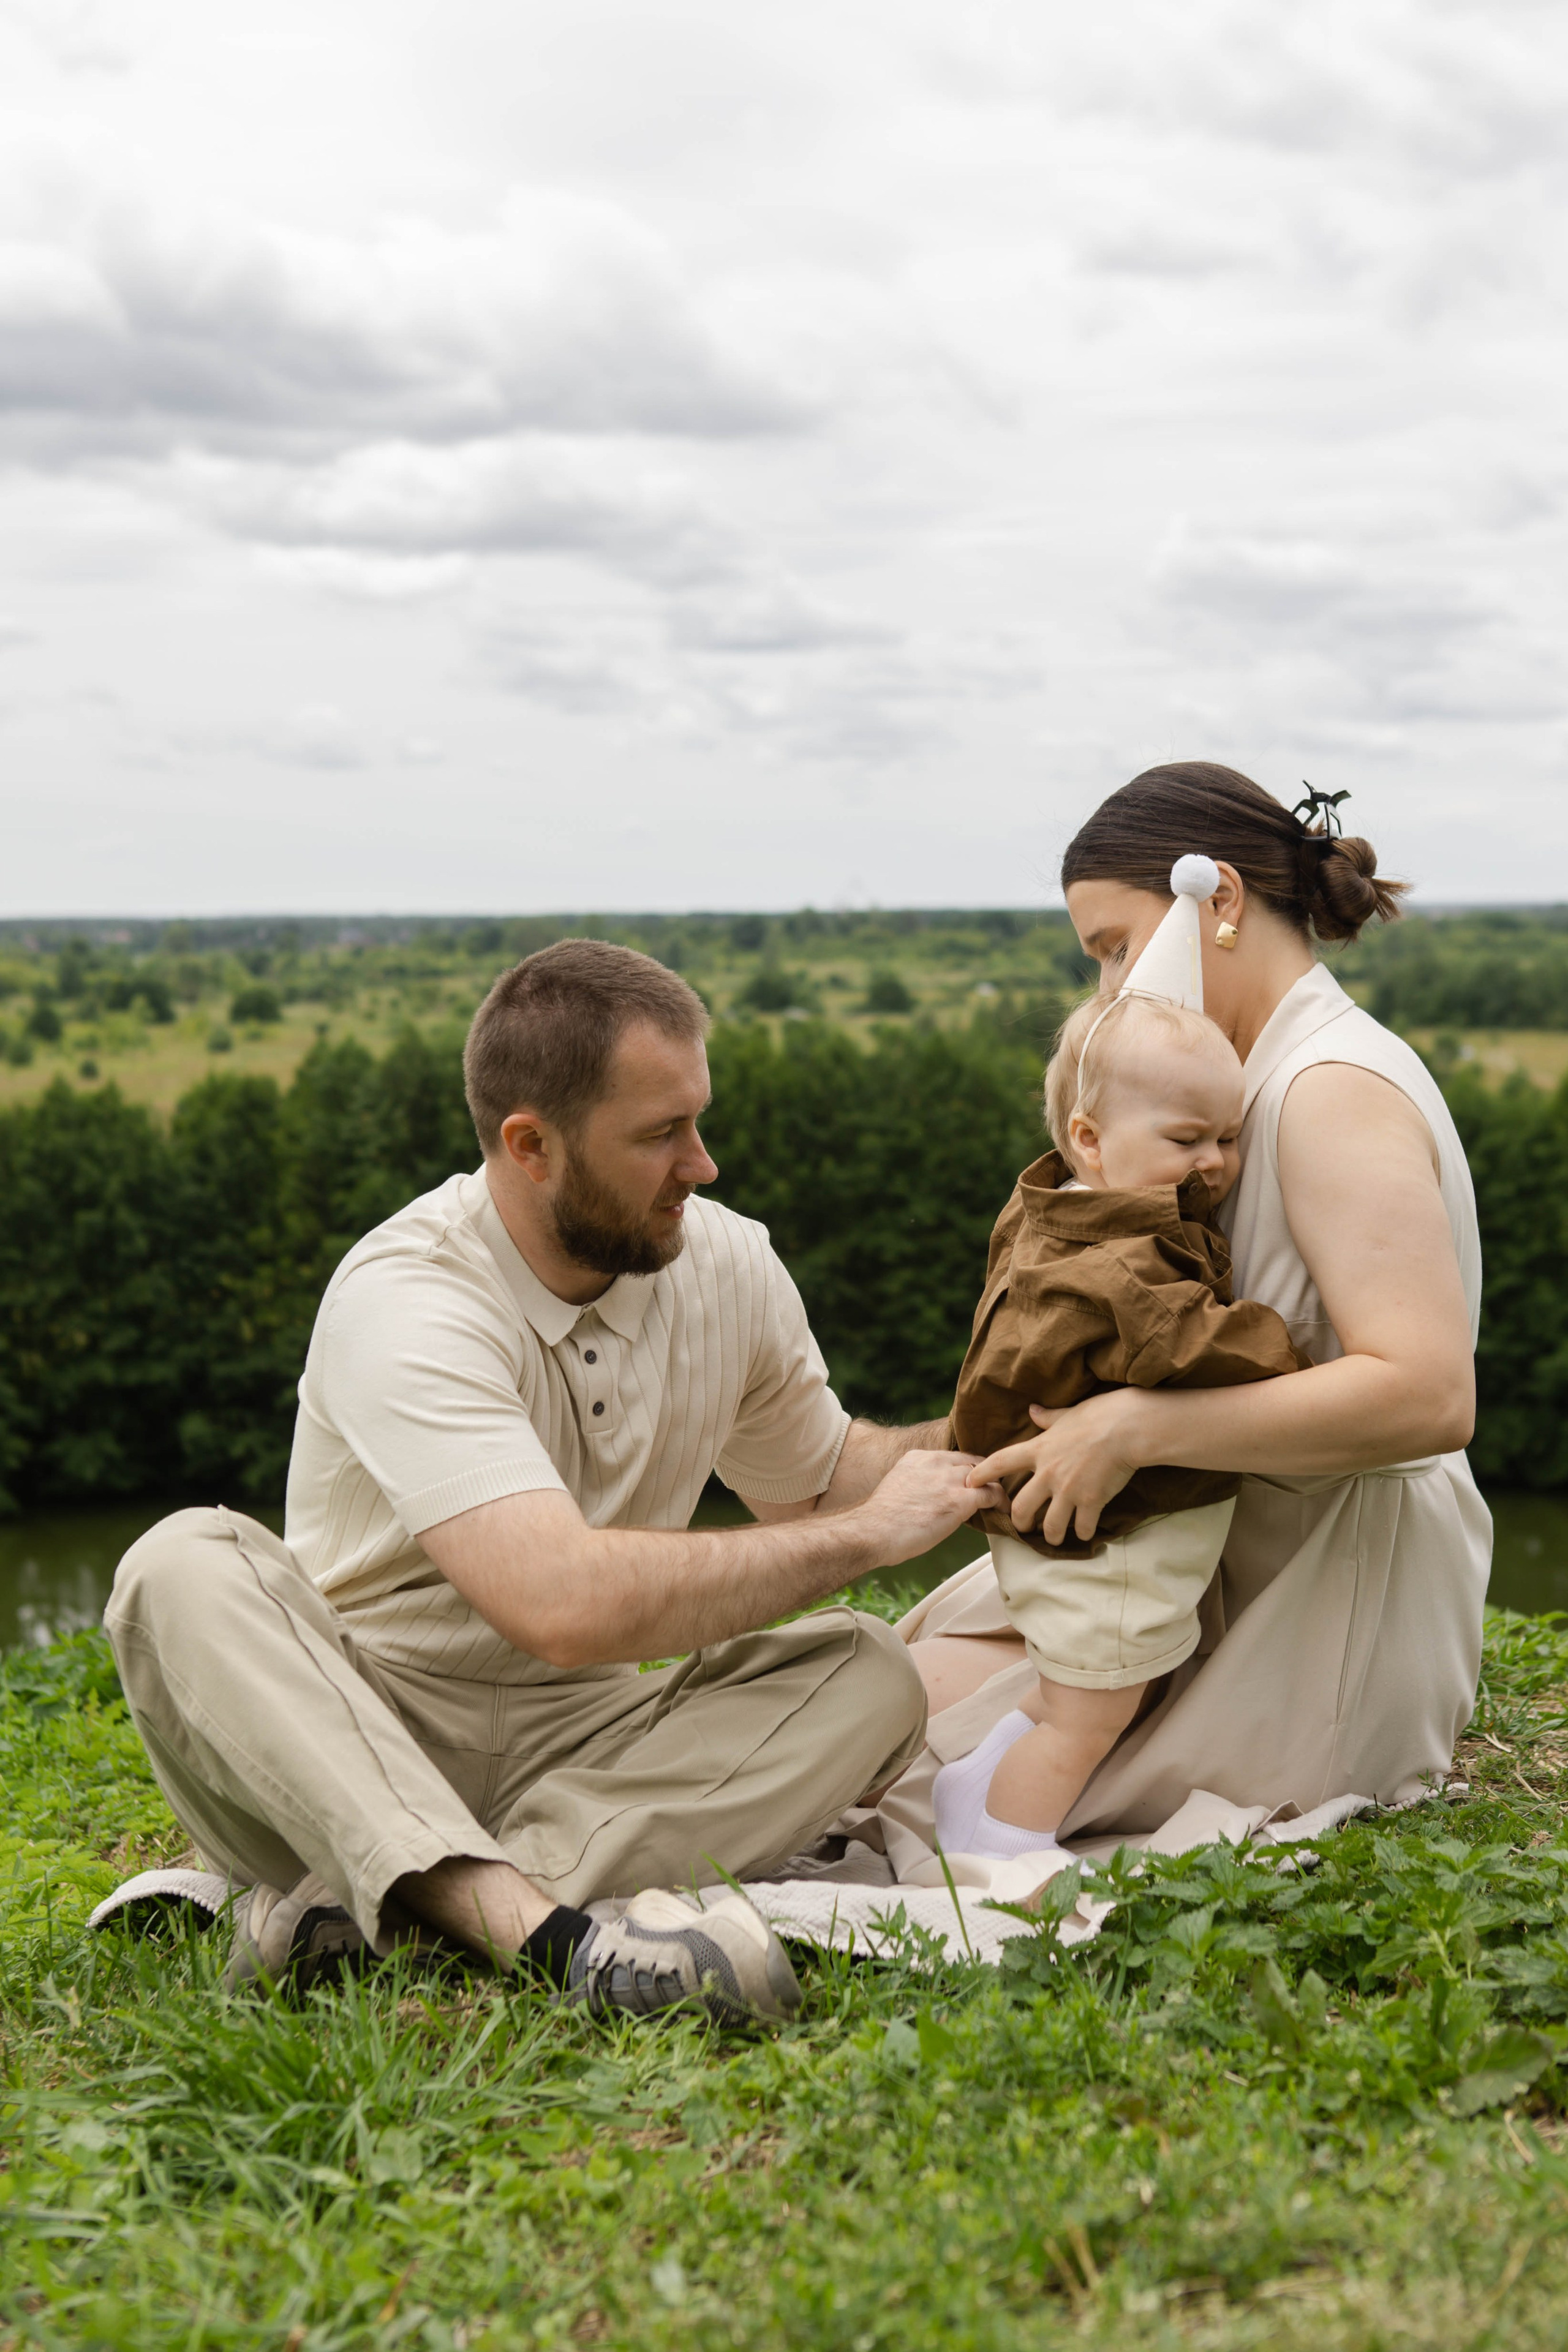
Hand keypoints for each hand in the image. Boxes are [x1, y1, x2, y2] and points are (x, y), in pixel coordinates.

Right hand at [853, 1449, 1003, 1568]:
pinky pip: (992, 1494)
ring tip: (1002, 1503)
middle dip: (985, 1477)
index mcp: (918, 1458)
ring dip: (996, 1489)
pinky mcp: (959, 1499)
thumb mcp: (900, 1490)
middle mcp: (935, 1462)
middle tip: (993, 1493)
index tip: (973, 1484)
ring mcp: (948, 1479)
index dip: (968, 1470)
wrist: (872, 1531)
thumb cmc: (881, 1522)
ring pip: (986, 1476)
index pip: (954, 1458)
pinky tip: (1005, 1512)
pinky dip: (1002, 1502)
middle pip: (974, 1462)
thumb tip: (932, 1501)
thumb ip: (919, 1486)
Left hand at [964, 1393, 1141, 1546]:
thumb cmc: (1100, 1415)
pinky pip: (1083, 1528)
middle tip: (1025, 1527)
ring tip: (1055, 1538)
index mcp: (1039, 1449)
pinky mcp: (1091, 1502)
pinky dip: (1084, 1533)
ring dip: (1052, 1536)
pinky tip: (1087, 1533)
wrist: (1128, 1428)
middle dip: (1020, 1523)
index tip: (969, 1482)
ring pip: (1050, 1526)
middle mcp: (1048, 1473)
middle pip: (1021, 1508)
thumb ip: (1048, 1417)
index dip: (982, 1473)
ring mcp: (1068, 1490)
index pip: (1000, 1461)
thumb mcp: (1068, 1414)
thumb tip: (1033, 1410)